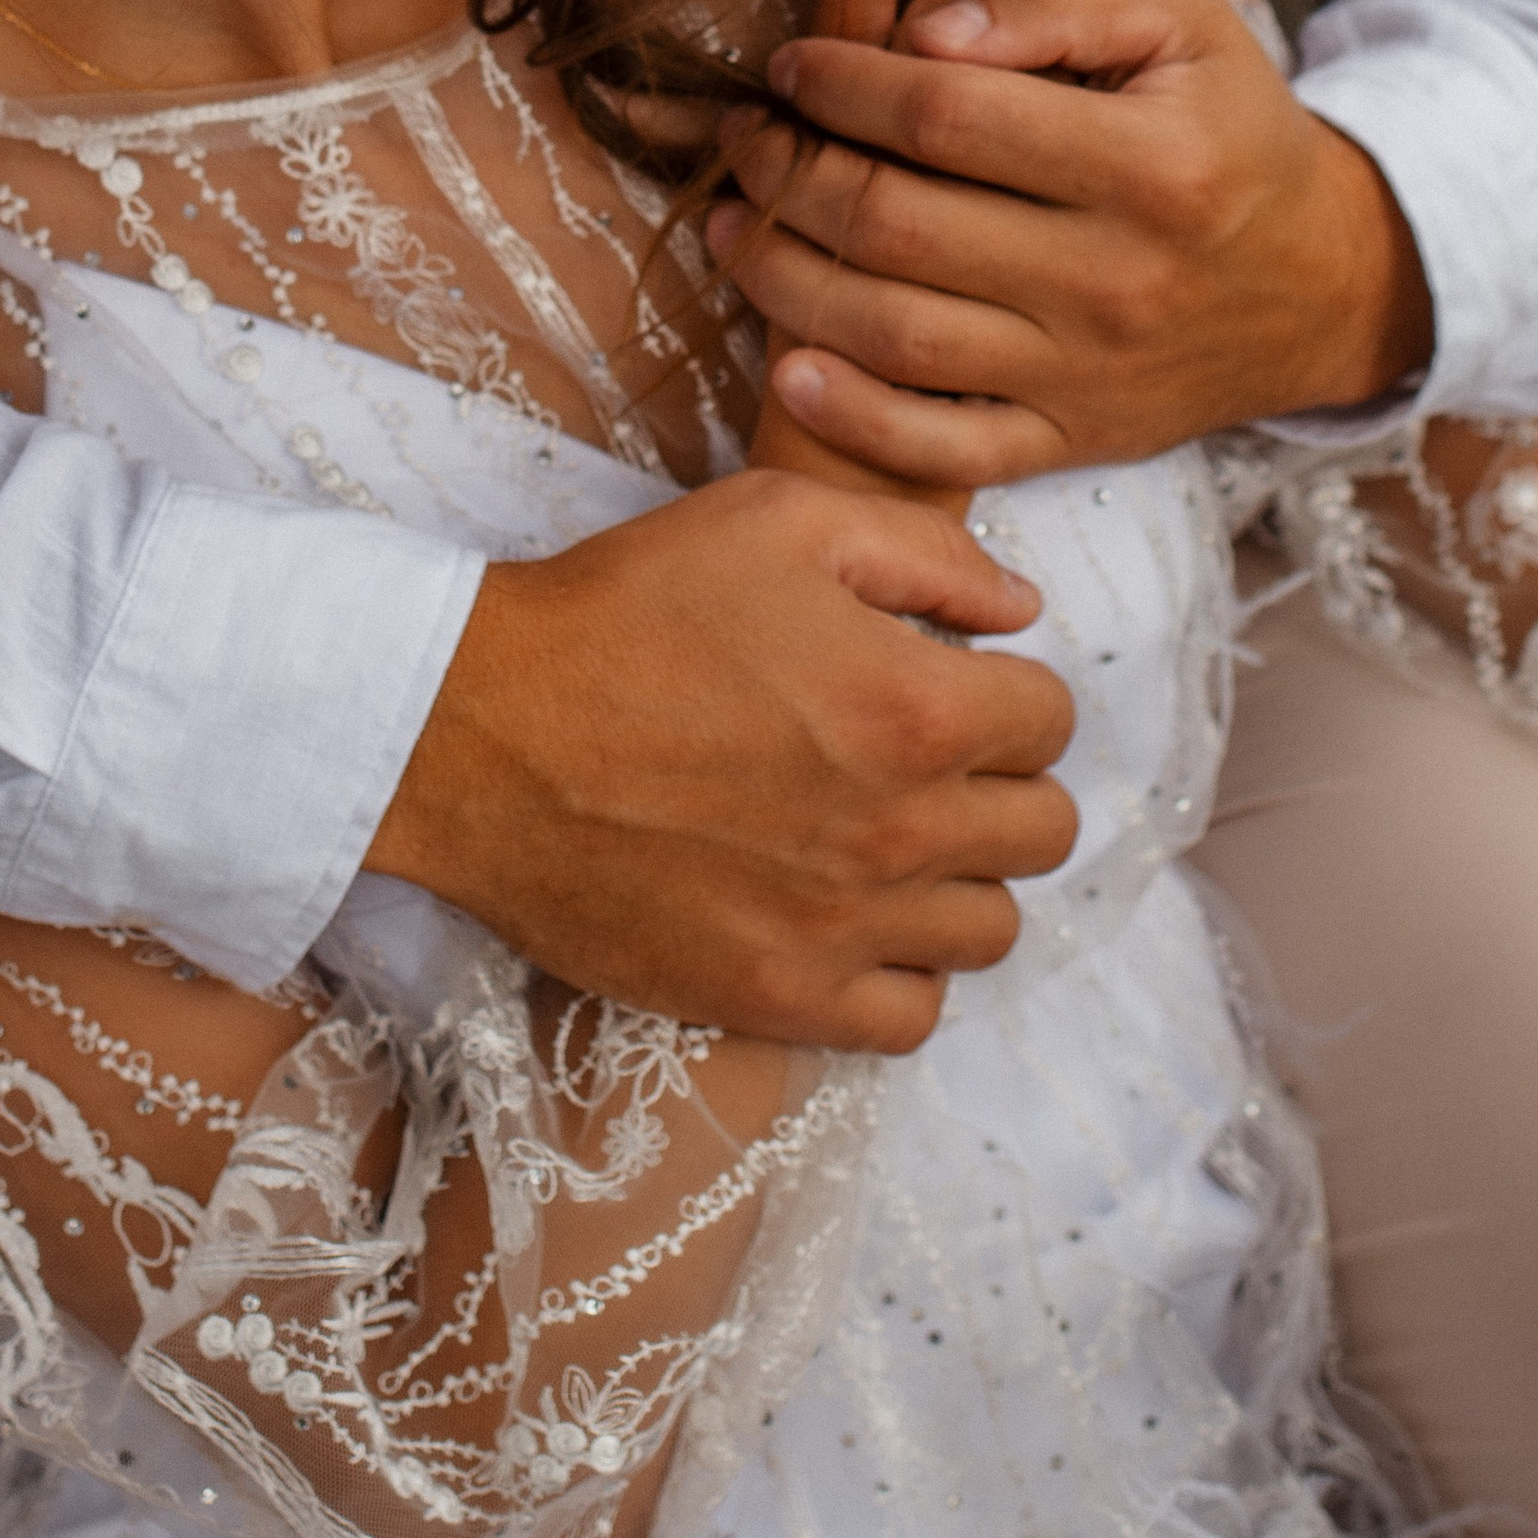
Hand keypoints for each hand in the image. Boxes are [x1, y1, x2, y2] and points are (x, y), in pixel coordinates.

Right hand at [365, 466, 1077, 1050]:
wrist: (484, 731)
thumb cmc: (629, 609)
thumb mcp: (781, 518)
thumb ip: (928, 553)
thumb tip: (1021, 607)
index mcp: (916, 708)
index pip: (1052, 718)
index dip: (1008, 689)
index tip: (953, 681)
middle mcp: (901, 831)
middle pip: (1043, 831)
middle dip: (1002, 781)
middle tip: (928, 755)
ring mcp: (843, 929)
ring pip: (991, 930)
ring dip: (962, 878)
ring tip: (895, 837)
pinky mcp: (778, 998)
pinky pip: (913, 1018)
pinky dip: (903, 971)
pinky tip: (854, 917)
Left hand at [715, 0, 1432, 479]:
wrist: (1316, 280)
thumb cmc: (1225, 124)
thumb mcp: (1180, 18)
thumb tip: (922, 30)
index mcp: (1153, 162)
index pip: (947, 116)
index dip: (844, 82)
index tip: (791, 64)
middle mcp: (1119, 277)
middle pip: (901, 225)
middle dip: (793, 173)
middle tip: (746, 137)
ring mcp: (1090, 372)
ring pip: (898, 336)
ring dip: (787, 280)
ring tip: (735, 225)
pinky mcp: (1071, 440)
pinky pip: (944, 452)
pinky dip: (854, 421)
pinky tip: (791, 366)